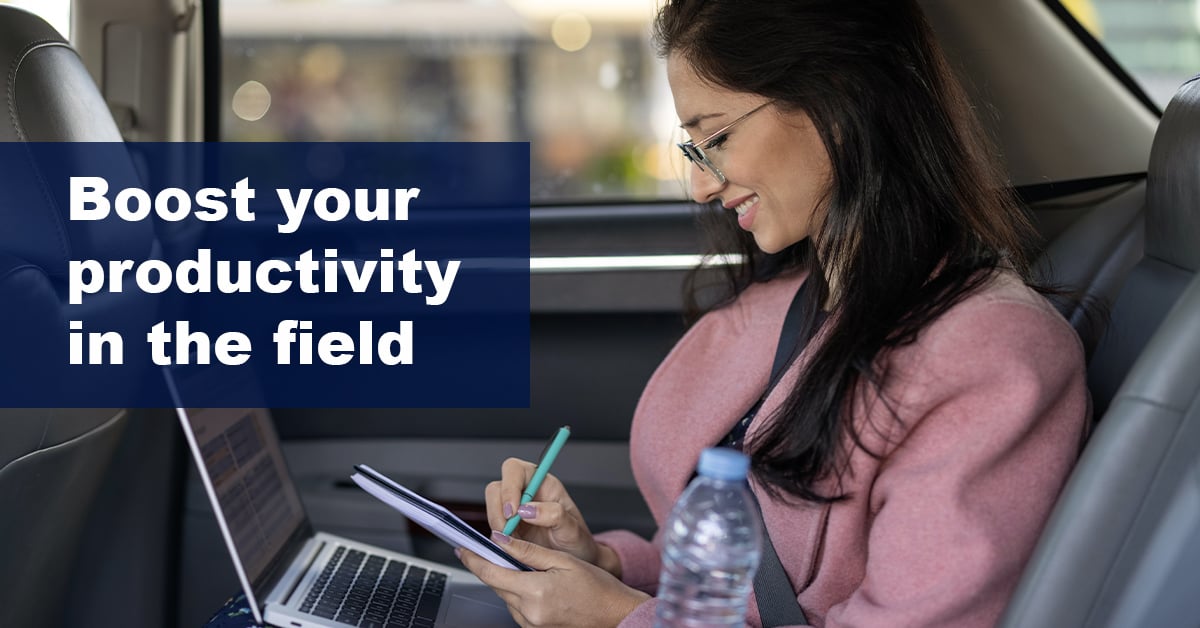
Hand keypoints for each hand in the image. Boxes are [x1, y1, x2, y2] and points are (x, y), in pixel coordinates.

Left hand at [458, 532, 649, 627]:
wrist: (616, 614)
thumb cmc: (597, 587)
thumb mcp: (562, 560)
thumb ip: (528, 550)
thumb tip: (500, 540)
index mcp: (535, 592)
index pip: (491, 573)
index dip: (473, 559)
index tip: (462, 547)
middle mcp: (529, 613)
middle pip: (496, 585)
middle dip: (490, 566)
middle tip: (486, 549)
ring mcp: (531, 625)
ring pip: (506, 596)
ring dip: (506, 579)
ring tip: (520, 565)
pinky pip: (517, 607)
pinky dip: (517, 592)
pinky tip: (531, 582)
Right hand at [487, 457, 620, 574]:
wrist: (574, 562)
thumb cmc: (577, 541)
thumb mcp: (572, 528)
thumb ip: (554, 514)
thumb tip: (528, 509)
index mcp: (542, 483)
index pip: (515, 470)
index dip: (509, 486)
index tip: (513, 511)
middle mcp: (524, 494)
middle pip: (496, 489)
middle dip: (498, 510)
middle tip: (509, 531)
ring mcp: (512, 512)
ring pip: (491, 510)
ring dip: (498, 527)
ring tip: (516, 543)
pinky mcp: (506, 530)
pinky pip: (492, 529)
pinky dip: (498, 540)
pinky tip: (513, 549)